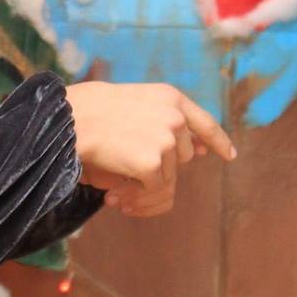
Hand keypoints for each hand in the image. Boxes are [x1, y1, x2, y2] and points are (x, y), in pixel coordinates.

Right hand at [67, 82, 235, 217]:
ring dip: (145, 188)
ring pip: (169, 178)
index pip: (205, 122)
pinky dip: (137, 199)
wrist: (67, 121)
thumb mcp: (137, 106)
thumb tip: (202, 150)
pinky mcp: (152, 163)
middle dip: (161, 169)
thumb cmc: (92, 113)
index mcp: (170, 97)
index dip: (218, 141)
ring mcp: (166, 140)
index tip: (228, 155)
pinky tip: (116, 196)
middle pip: (184, 158)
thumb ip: (169, 123)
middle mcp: (174, 116)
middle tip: (130, 176)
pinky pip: (155, 192)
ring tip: (118, 188)